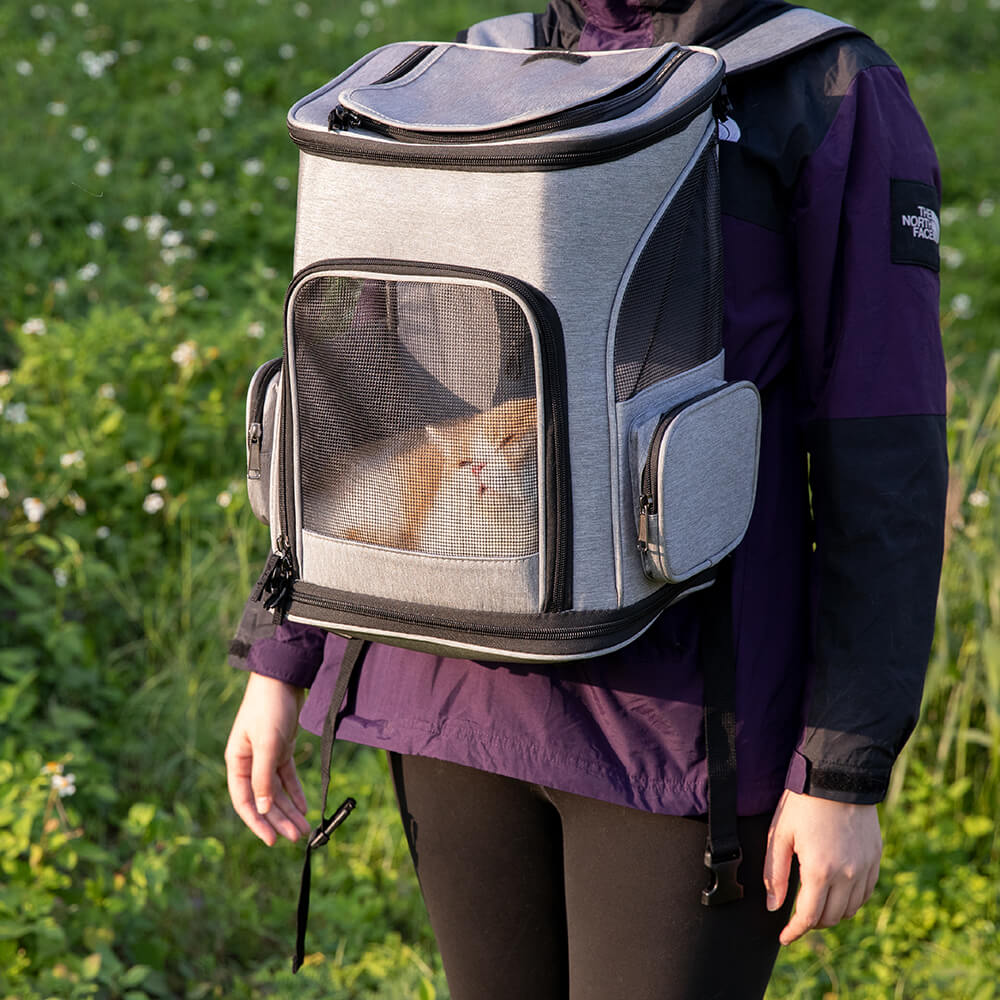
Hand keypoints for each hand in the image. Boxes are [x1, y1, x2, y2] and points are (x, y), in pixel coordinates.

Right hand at [225, 672, 311, 845]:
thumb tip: (262, 809)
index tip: (272, 840)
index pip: (245, 801)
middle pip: (264, 799)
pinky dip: (296, 792)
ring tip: (304, 828)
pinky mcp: (281, 749)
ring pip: (277, 791)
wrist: (283, 679)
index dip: (257, 822)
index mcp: (237, 762)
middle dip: (279, 819)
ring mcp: (266, 757)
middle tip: (296, 837)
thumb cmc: (268, 708)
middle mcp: (249, 763)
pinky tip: (304, 807)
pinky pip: (287, 778)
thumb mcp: (266, 743)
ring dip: (289, 809)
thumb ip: (263, 777)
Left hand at [764, 789, 881, 944]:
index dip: (795, 931)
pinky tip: (837, 891)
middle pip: (831, 917)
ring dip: (832, 913)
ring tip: (816, 903)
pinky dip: (851, 900)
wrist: (837, 777)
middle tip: (797, 916)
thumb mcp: (780, 835)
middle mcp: (847, 874)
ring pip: (851, 909)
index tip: (784, 937)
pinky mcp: (875, 859)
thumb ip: (775, 873)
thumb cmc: (803, 803)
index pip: (809, 917)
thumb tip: (774, 906)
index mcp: (820, 870)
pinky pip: (865, 893)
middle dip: (812, 923)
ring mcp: (865, 868)